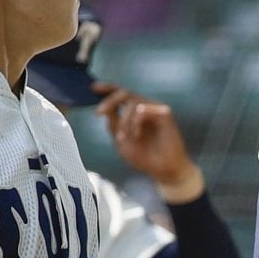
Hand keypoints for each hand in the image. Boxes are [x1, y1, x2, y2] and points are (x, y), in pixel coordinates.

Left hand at [93, 81, 204, 202]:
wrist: (163, 170)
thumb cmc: (144, 157)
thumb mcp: (122, 141)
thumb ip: (114, 124)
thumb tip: (105, 109)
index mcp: (134, 113)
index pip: (121, 95)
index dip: (108, 88)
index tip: (93, 87)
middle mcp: (145, 108)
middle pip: (125, 93)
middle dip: (110, 101)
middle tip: (99, 112)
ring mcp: (155, 110)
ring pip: (133, 101)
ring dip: (124, 119)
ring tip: (123, 136)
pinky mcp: (165, 113)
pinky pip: (144, 109)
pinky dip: (136, 122)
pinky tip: (136, 135)